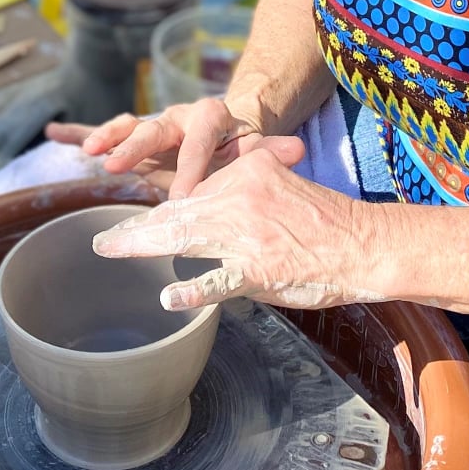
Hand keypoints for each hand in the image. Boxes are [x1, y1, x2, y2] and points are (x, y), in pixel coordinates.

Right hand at [44, 96, 302, 197]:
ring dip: (107, 136)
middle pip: (155, 126)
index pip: (200, 137)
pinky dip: (80, 132)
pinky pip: (105, 131)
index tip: (184, 195)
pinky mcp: (135, 138)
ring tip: (90, 152)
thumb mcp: (257, 152)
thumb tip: (295, 150)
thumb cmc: (242, 151)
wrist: (231, 132)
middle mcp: (178, 116)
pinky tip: (55, 131)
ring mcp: (153, 125)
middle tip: (116, 164)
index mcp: (210, 118)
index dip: (191, 164)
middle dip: (135, 145)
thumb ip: (270, 152)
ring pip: (128, 126)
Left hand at [90, 148, 383, 311]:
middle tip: (104, 240)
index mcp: (245, 172)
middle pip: (177, 212)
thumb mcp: (282, 182)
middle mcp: (240, 195)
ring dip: (142, 245)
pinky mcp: (259, 268)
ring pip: (185, 236)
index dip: (158, 208)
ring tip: (112, 251)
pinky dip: (194, 289)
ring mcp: (247, 233)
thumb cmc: (325, 220)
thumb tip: (209, 200)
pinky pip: (220, 279)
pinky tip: (169, 297)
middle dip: (136, 228)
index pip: (191, 190)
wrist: (364, 243)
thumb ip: (245, 184)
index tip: (132, 221)